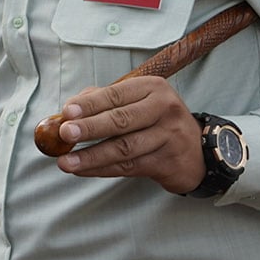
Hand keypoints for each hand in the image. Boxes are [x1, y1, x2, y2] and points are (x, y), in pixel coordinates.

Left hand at [54, 76, 205, 193]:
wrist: (195, 150)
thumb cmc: (155, 121)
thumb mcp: (136, 102)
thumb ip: (102, 100)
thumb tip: (68, 110)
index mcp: (153, 88)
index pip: (116, 94)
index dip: (90, 104)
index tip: (67, 112)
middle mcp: (164, 109)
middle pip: (121, 120)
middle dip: (89, 128)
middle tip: (65, 134)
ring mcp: (169, 136)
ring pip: (124, 148)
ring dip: (91, 156)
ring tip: (66, 162)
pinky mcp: (168, 161)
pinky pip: (128, 167)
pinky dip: (102, 169)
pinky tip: (83, 170)